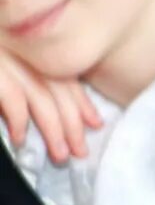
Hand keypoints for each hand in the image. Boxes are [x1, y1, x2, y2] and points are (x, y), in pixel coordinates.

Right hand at [0, 50, 100, 164]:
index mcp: (32, 49)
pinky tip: (21, 140)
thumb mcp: (9, 68)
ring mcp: (7, 58)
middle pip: (59, 90)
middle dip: (73, 124)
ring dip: (54, 131)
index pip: (65, 76)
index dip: (83, 102)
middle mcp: (24, 51)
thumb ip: (27, 83)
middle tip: (81, 151)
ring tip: (60, 155)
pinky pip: (14, 99)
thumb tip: (53, 114)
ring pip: (43, 98)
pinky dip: (20, 123)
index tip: (96, 123)